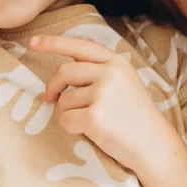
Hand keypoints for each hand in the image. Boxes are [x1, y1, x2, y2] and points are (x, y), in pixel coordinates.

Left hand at [35, 35, 181, 175]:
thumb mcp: (124, 82)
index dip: (53, 43)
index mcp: (116, 62)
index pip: (79, 46)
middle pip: (64, 72)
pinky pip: (66, 120)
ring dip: (67, 113)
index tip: (33, 43)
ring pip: (63, 100)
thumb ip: (99, 71)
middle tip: (50, 99)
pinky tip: (89, 132)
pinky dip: (71, 128)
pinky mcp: (95, 117)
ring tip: (89, 121)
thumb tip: (64, 71)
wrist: (153, 144)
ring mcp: (102, 94)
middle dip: (52, 87)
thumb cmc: (135, 115)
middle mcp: (109, 73)